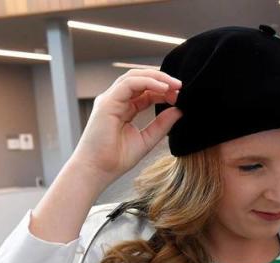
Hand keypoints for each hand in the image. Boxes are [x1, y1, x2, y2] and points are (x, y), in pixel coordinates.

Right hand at [70, 68, 182, 190]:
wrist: (98, 170)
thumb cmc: (117, 159)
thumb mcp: (147, 139)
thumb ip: (162, 124)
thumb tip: (179, 110)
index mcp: (125, 108)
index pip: (146, 91)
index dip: (164, 91)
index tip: (180, 96)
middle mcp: (117, 100)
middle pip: (140, 79)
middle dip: (162, 79)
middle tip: (181, 86)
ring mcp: (111, 99)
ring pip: (134, 77)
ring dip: (157, 78)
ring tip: (175, 85)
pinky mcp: (107, 102)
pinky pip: (129, 84)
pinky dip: (148, 82)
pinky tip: (163, 88)